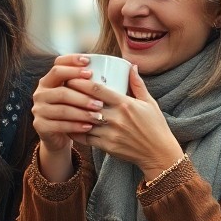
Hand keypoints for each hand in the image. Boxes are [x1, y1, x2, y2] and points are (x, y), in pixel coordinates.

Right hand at [31, 55, 99, 181]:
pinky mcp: (40, 125)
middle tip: (100, 101)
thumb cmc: (77, 110)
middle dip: (82, 94)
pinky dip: (75, 126)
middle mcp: (41, 91)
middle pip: (61, 88)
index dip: (72, 63)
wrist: (59, 134)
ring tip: (98, 116)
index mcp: (50, 79)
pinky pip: (59, 124)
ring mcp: (39, 108)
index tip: (90, 66)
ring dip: (81, 112)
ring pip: (62, 108)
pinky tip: (88, 127)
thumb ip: (104, 80)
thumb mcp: (86, 94)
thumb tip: (132, 66)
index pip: (58, 65)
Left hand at [71, 64, 182, 180]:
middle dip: (72, 96)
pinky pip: (85, 137)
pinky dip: (75, 130)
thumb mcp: (149, 103)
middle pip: (86, 104)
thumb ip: (137, 84)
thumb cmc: (155, 127)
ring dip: (71, 113)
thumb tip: (130, 66)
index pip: (98, 89)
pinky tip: (67, 124)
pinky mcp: (107, 146)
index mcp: (125, 104)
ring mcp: (110, 133)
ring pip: (83, 121)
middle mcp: (116, 118)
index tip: (71, 77)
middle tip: (61, 89)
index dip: (81, 82)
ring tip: (61, 106)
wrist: (159, 154)